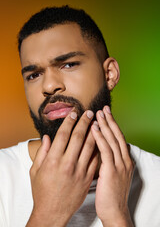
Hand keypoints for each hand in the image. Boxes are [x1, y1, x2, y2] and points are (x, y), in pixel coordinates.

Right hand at [27, 110, 97, 226]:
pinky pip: (95, 160)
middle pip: (78, 137)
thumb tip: (47, 137)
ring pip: (90, 147)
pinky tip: (101, 139)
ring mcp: (79, 171)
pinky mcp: (88, 178)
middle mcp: (67, 164)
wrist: (52, 213)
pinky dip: (98, 148)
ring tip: (98, 122)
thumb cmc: (42, 191)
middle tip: (90, 112)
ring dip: (95, 132)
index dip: (69, 122)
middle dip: (85, 122)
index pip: (63, 135)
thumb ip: (42, 152)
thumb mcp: (35, 171)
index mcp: (52, 161)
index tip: (74, 113)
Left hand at [91, 106, 133, 226]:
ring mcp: (120, 165)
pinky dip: (100, 138)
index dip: (112, 125)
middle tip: (103, 109)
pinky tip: (93, 129)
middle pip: (117, 135)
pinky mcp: (112, 171)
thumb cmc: (110, 194)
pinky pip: (105, 150)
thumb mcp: (112, 174)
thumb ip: (108, 160)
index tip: (105, 114)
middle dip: (109, 121)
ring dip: (104, 125)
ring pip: (112, 140)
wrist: (114, 212)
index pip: (118, 138)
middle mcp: (124, 160)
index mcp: (124, 160)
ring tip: (97, 114)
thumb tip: (99, 149)